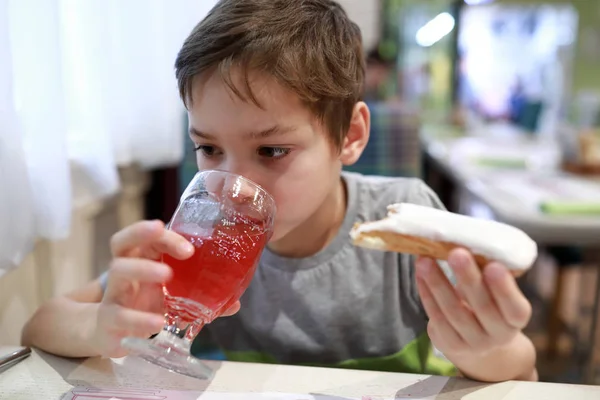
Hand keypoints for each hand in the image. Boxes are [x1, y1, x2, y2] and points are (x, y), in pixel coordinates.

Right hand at [94, 220, 239, 357]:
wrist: (111, 334)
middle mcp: (123, 271)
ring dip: (143, 268)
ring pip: (118, 272)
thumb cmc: (145, 305)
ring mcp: (113, 294)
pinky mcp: (108, 321)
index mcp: (141, 259)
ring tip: (167, 276)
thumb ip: (201, 296)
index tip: (189, 247)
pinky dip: (138, 319)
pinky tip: (157, 322)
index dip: (165, 236)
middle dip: (140, 233)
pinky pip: (119, 316)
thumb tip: (234, 302)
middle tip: (162, 231)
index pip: (148, 237)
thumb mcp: (172, 297)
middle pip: (121, 242)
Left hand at [415, 248, 531, 357]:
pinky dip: (427, 294)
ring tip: (425, 260)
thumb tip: (469, 242)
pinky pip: (436, 318)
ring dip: (438, 283)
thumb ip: (487, 272)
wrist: (480, 344)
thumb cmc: (489, 304)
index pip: (514, 308)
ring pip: (454, 312)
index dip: (504, 289)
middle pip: (483, 307)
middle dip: (468, 278)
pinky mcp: (449, 344)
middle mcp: (498, 335)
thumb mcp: (496, 291)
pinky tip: (420, 274)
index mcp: (516, 318)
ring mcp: (473, 343)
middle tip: (457, 253)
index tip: (494, 266)